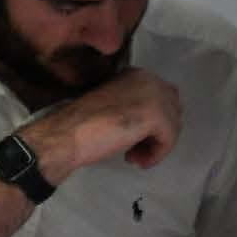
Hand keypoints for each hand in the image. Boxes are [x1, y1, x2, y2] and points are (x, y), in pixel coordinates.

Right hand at [25, 69, 180, 180]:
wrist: (64, 135)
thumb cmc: (79, 124)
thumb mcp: (111, 105)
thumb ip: (133, 104)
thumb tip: (152, 124)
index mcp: (136, 74)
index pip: (164, 98)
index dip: (152, 122)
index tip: (133, 138)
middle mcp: (149, 79)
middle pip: (172, 112)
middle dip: (157, 134)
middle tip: (135, 151)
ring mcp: (155, 96)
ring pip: (173, 127)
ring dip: (156, 146)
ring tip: (135, 158)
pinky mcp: (156, 117)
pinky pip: (169, 140)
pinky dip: (157, 155)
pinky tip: (138, 162)